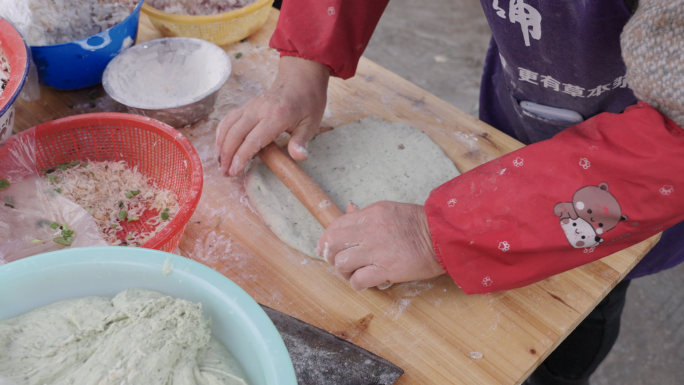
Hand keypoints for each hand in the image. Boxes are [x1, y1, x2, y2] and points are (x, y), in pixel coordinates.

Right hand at [216, 56, 329, 175]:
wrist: (301, 77)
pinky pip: (229, 120)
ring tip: (220, 164)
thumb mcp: (311, 123)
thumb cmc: (308, 101)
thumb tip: (299, 156)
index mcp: (276, 116)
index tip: (234, 171)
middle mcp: (259, 110)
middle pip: (235, 134)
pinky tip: (220, 146)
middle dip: (227, 156)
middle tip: (225, 173)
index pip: (252, 140)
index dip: (241, 157)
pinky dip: (221, 134)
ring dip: (221, 146)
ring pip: (228, 126)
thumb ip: (302, 141)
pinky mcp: (247, 106)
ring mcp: (250, 106)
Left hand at [316, 201, 445, 289]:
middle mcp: (370, 230)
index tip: (327, 249)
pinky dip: (357, 284)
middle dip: (330, 256)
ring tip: (352, 274)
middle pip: (332, 244)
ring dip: (343, 272)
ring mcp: (378, 250)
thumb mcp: (389, 210)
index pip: (335, 225)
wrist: (443, 236)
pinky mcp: (387, 269)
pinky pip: (359, 280)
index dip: (326, 240)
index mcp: (371, 214)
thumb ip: (366, 213)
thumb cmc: (418, 224)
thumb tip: (348, 208)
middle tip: (339, 262)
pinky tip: (365, 282)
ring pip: (342, 263)